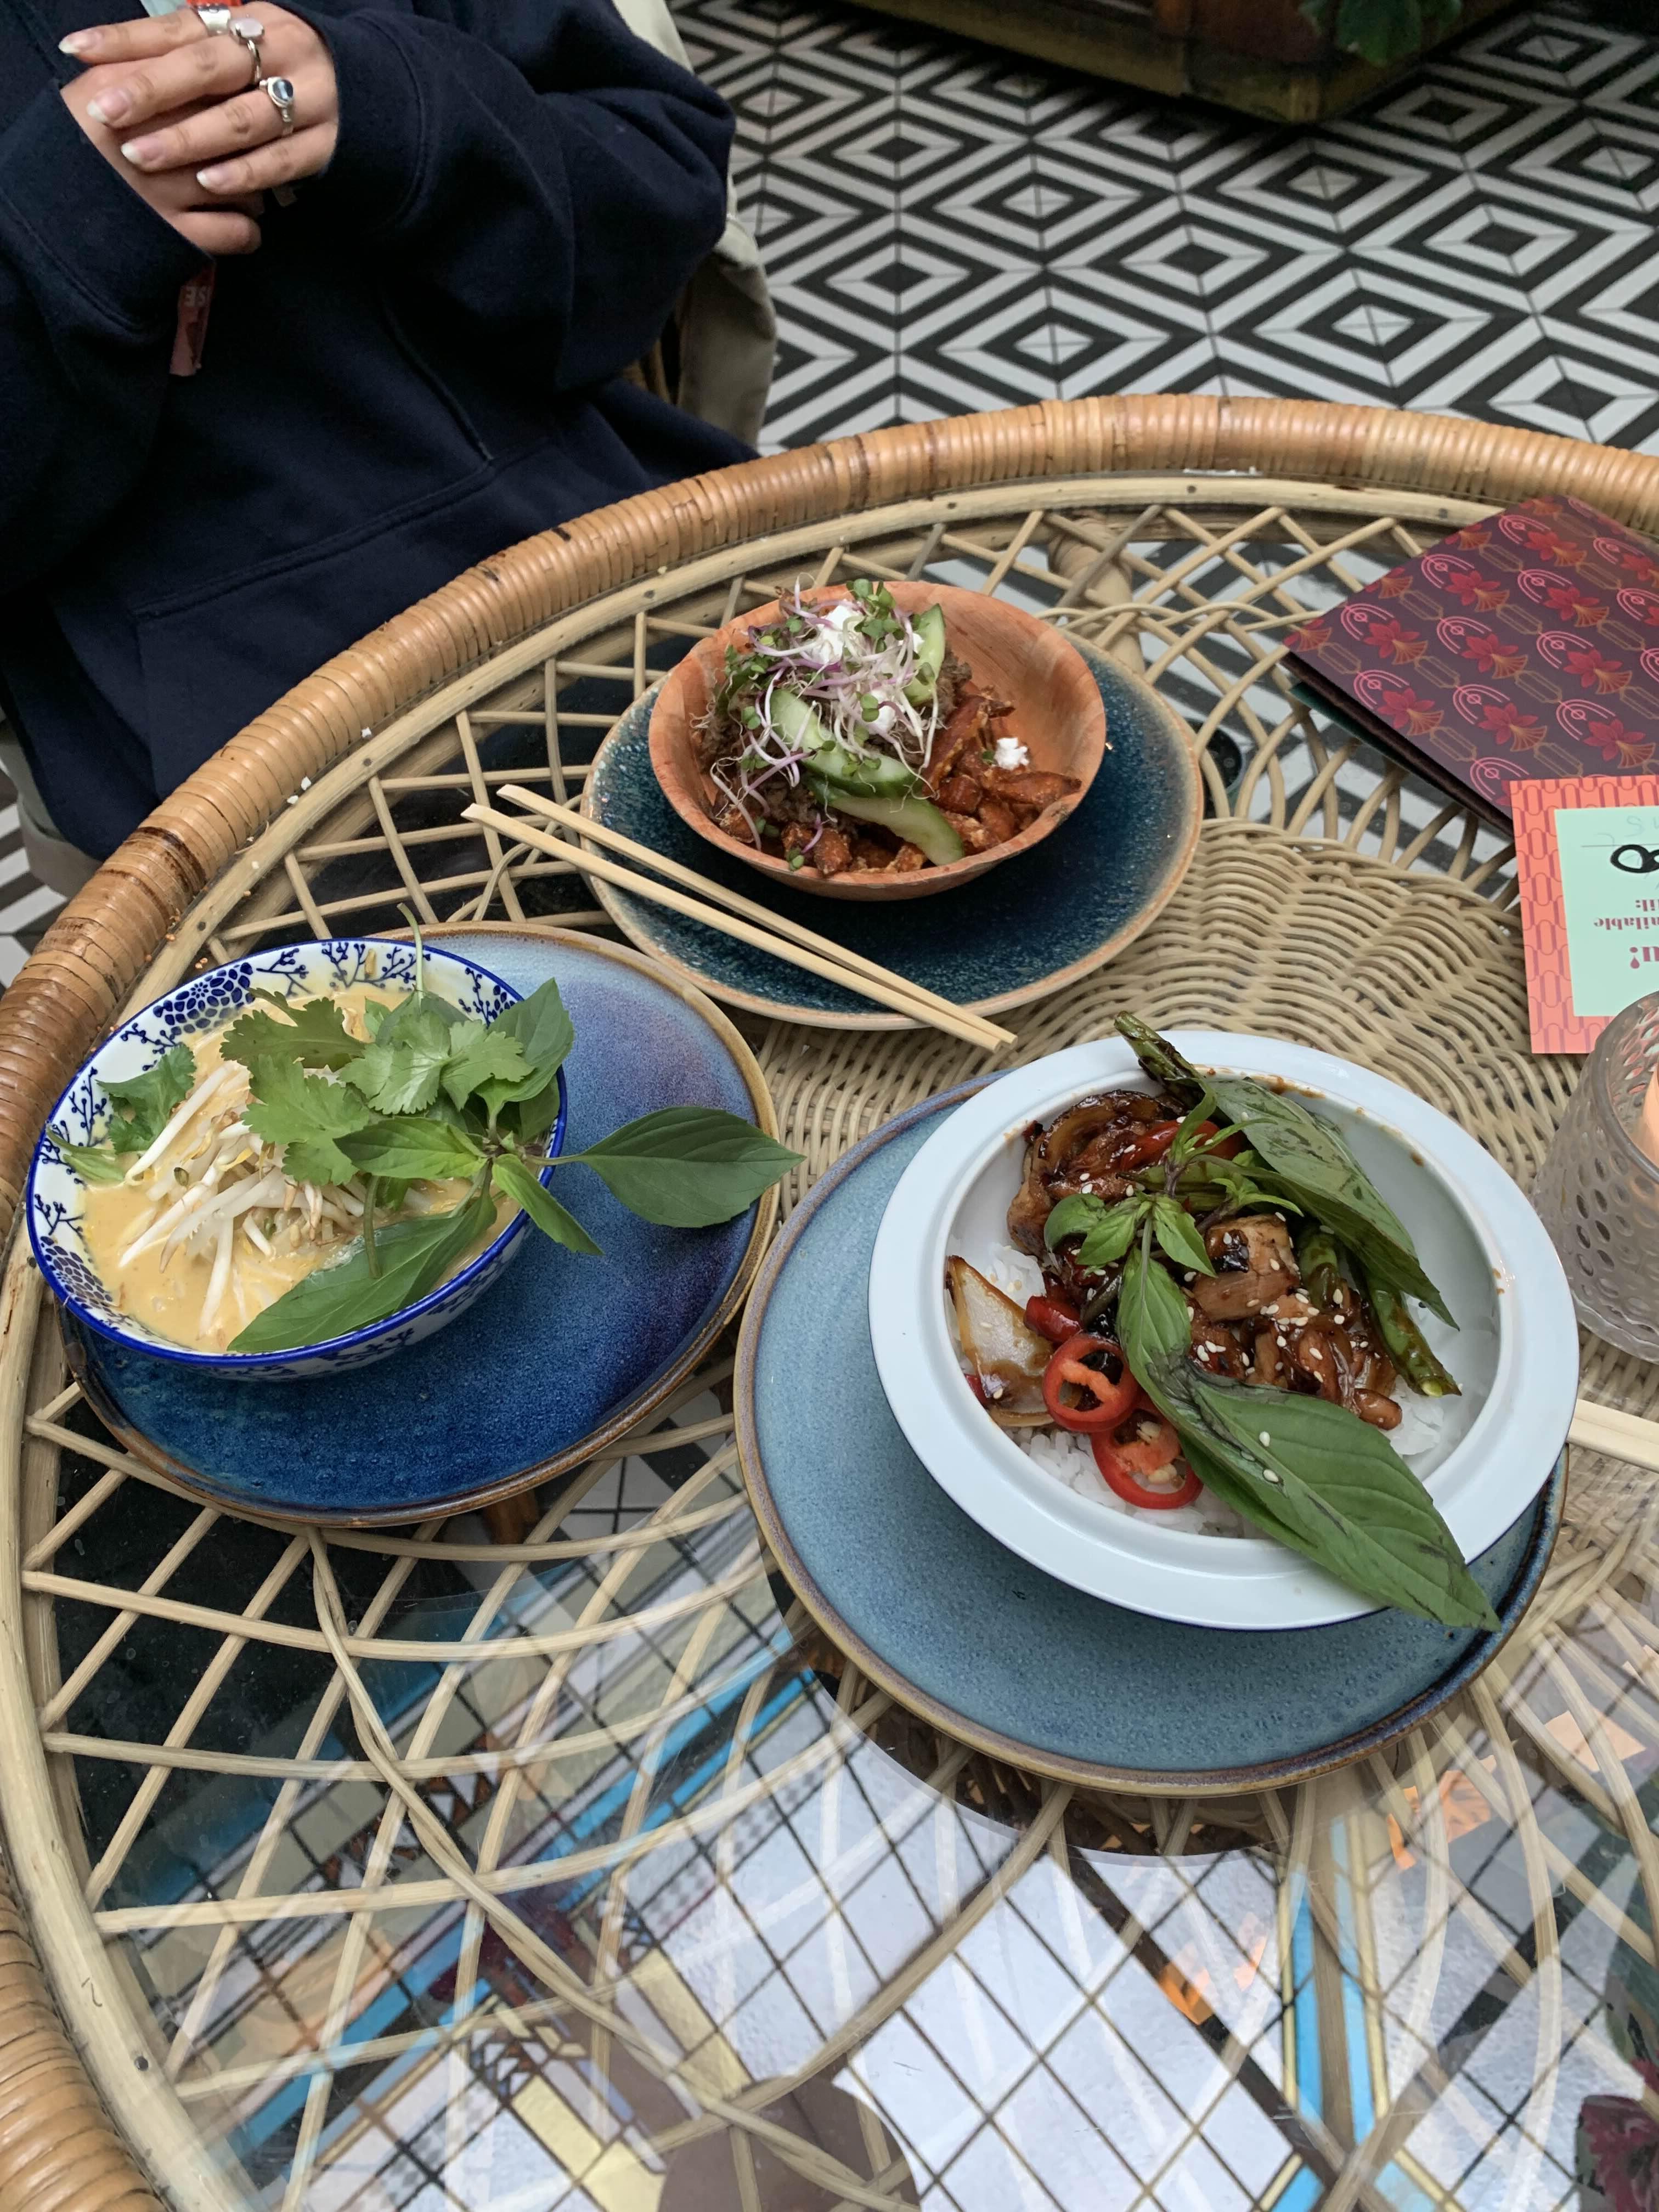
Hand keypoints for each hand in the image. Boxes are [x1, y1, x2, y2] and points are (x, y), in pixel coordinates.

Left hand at [60, 6, 337, 199]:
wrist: (366, 94)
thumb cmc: (273, 74)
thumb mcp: (229, 50)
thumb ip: (173, 50)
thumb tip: (90, 51)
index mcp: (245, 22)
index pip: (177, 28)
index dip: (125, 39)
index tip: (77, 52)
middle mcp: (278, 51)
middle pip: (207, 68)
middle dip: (152, 90)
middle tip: (107, 113)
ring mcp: (307, 97)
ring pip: (242, 118)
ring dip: (190, 138)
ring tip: (143, 155)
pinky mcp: (327, 143)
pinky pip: (282, 160)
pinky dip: (244, 173)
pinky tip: (209, 183)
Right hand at [61, 69, 263, 254]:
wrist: (51, 211)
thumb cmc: (76, 147)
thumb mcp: (95, 93)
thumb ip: (138, 70)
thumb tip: (189, 59)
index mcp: (130, 98)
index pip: (202, 85)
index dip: (226, 96)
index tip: (232, 105)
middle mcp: (152, 142)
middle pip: (228, 132)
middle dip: (243, 140)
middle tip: (244, 147)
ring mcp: (167, 193)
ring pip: (242, 182)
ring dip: (249, 186)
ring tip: (239, 187)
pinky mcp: (177, 238)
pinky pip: (239, 231)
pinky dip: (247, 230)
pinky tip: (239, 225)